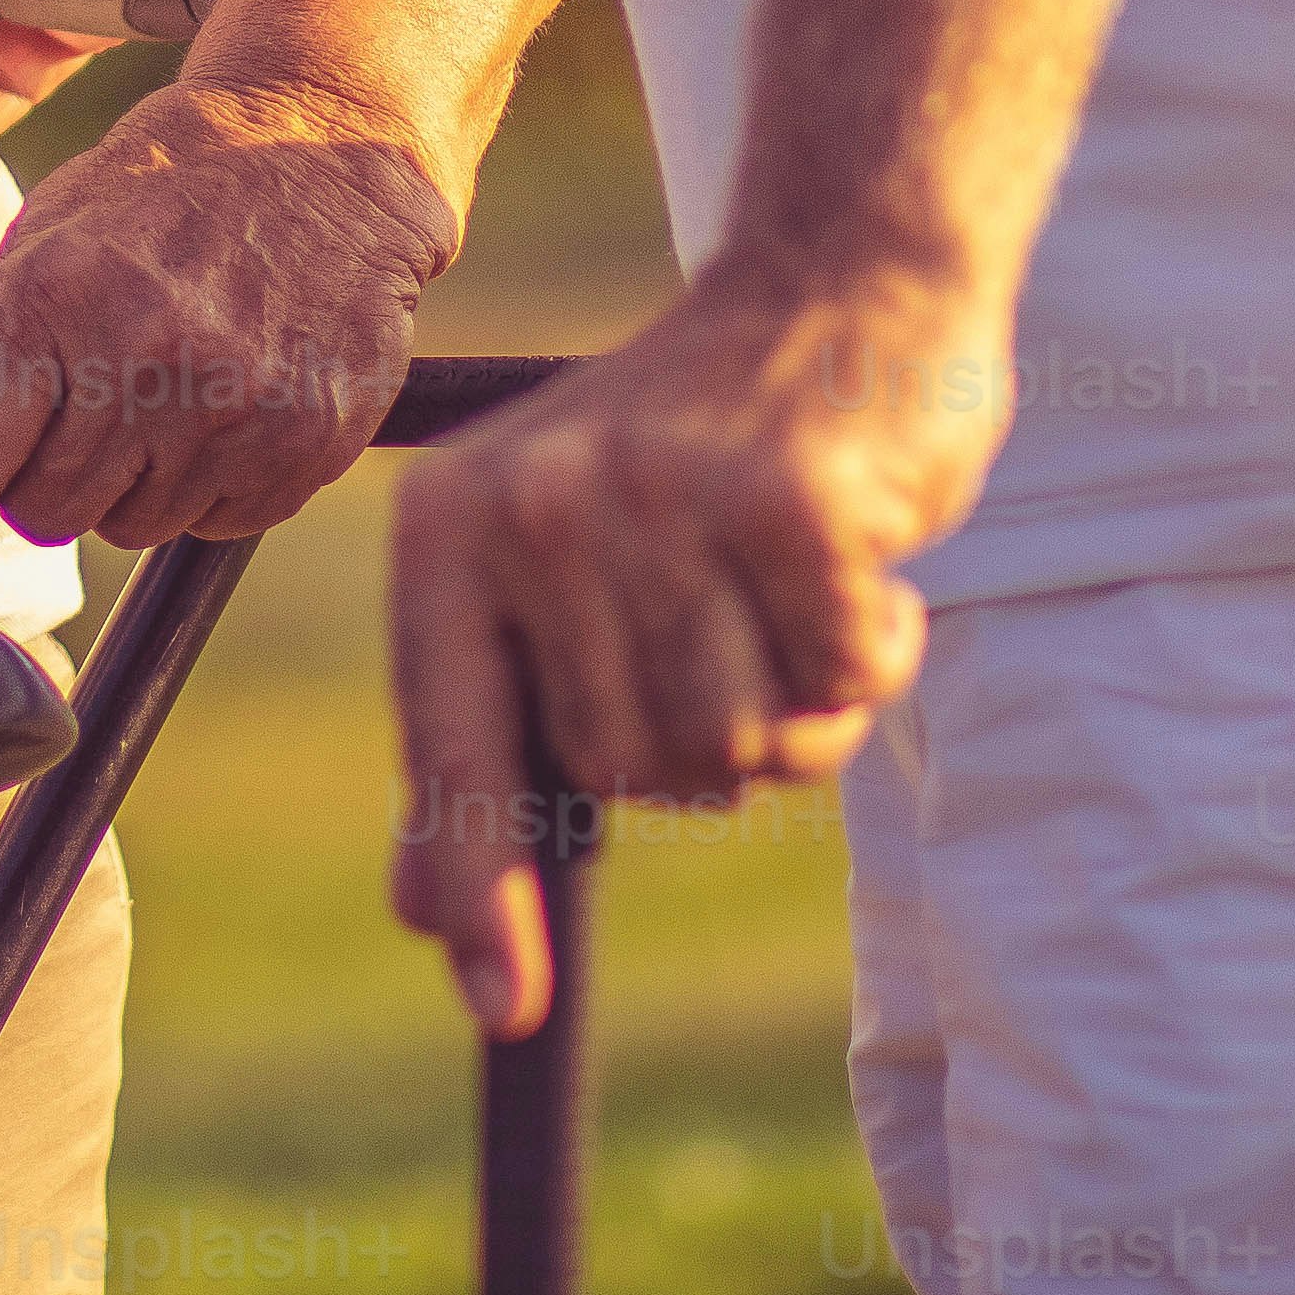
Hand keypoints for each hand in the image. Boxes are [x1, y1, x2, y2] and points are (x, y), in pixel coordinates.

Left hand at [0, 84, 453, 549]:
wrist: (331, 156)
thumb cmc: (172, 186)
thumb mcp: (49, 231)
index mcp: (61, 297)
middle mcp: (148, 360)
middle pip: (41, 509)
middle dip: (48, 466)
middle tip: (90, 393)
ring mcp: (235, 411)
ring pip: (128, 526)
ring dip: (131, 478)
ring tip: (166, 383)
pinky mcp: (305, 447)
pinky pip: (213, 523)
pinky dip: (207, 483)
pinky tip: (225, 402)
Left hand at [380, 265, 1003, 1034]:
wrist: (837, 284)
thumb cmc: (694, 453)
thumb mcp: (558, 568)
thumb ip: (493, 727)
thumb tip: (420, 916)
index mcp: (451, 530)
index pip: (454, 745)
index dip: (477, 885)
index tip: (500, 1010)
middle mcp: (534, 508)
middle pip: (637, 770)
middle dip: (716, 740)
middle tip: (738, 621)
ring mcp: (659, 497)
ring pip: (741, 744)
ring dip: (803, 702)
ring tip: (791, 587)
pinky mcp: (788, 497)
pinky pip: (841, 681)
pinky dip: (873, 649)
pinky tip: (860, 557)